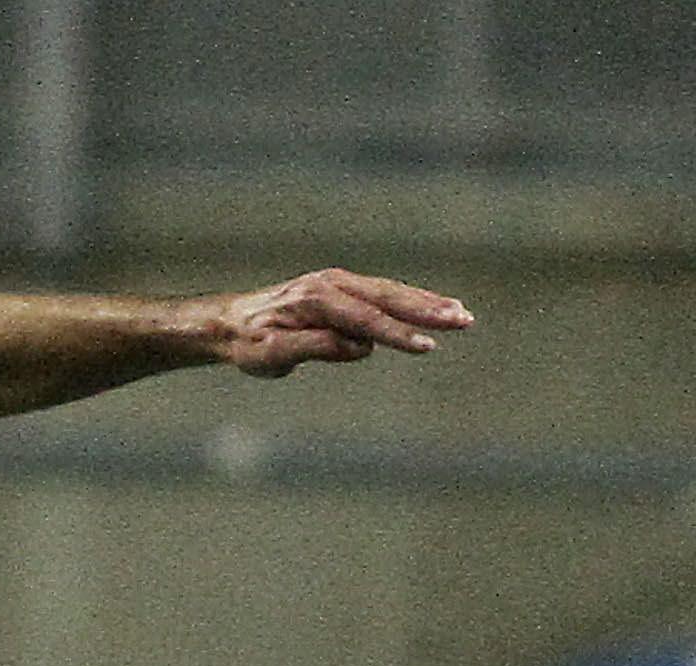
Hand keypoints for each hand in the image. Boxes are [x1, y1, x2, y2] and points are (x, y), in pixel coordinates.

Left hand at [214, 269, 472, 378]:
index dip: (398, 334)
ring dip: (428, 302)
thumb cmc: (250, 344)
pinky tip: (436, 307)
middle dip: (428, 310)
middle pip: (388, 297)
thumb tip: (360, 347)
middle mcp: (332, 284)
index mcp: (316, 300)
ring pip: (391, 291)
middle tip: (464, 320)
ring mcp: (339, 282)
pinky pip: (383, 293)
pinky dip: (412, 299)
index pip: (365, 320)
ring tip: (462, 314)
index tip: (427, 346)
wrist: (232, 322)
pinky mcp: (344, 288)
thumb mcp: (273, 354)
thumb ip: (314, 348)